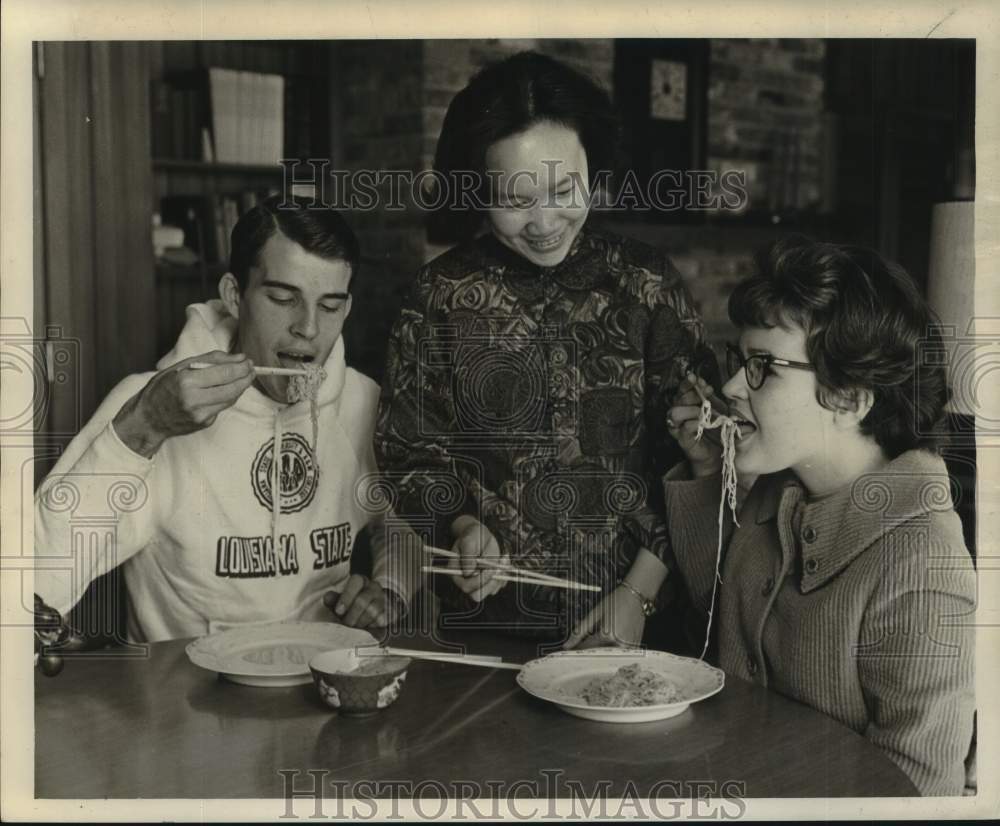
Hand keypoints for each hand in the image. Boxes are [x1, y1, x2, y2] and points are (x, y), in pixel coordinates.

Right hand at [113, 351, 254, 456]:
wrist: (147, 419)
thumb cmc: (162, 388)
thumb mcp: (181, 366)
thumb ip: (211, 360)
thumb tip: (239, 358)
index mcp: (187, 381)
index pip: (225, 373)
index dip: (241, 368)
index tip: (249, 361)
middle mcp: (194, 400)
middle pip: (233, 388)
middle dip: (246, 378)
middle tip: (252, 369)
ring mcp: (200, 414)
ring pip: (231, 398)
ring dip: (240, 387)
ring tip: (243, 377)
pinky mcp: (204, 423)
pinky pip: (223, 407)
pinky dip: (228, 397)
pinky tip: (226, 390)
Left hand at [324, 575, 390, 628]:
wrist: (377, 610)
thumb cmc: (355, 606)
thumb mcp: (343, 601)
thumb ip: (335, 600)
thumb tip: (327, 597)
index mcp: (361, 581)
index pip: (356, 581)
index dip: (346, 597)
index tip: (338, 611)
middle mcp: (374, 587)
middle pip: (362, 600)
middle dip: (351, 616)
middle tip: (346, 624)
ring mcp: (384, 599)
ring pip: (372, 612)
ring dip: (361, 622)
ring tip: (356, 626)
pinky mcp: (391, 611)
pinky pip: (381, 620)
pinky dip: (372, 626)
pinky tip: (368, 626)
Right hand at [446, 515, 507, 602]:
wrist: (481, 535)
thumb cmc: (472, 536)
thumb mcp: (469, 540)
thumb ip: (467, 554)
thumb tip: (469, 572)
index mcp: (456, 572)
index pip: (466, 586)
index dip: (479, 580)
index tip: (490, 569)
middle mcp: (466, 581)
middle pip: (478, 595)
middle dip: (490, 583)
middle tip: (499, 568)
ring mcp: (478, 582)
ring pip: (491, 590)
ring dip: (500, 576)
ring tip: (503, 558)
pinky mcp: (489, 581)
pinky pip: (499, 584)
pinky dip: (505, 574)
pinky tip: (503, 559)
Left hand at [563, 587, 645, 649]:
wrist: (634, 595)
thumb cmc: (616, 601)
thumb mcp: (594, 614)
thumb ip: (580, 631)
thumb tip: (568, 644)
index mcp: (608, 635)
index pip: (587, 649)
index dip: (576, 649)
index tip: (569, 651)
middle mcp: (620, 644)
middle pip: (598, 654)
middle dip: (588, 651)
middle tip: (583, 645)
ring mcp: (629, 647)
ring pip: (608, 656)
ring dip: (600, 651)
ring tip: (599, 639)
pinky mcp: (634, 647)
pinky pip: (618, 654)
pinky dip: (611, 650)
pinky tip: (610, 641)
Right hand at [666, 373, 725, 477]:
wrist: (719, 452)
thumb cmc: (717, 428)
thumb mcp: (717, 408)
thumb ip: (710, 397)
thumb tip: (704, 383)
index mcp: (686, 404)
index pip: (681, 389)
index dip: (688, 383)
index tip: (698, 379)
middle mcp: (678, 414)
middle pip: (677, 398)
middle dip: (692, 394)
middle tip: (706, 394)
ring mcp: (679, 427)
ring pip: (675, 412)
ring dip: (691, 409)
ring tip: (704, 412)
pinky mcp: (682, 440)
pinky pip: (685, 428)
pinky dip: (695, 423)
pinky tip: (703, 422)